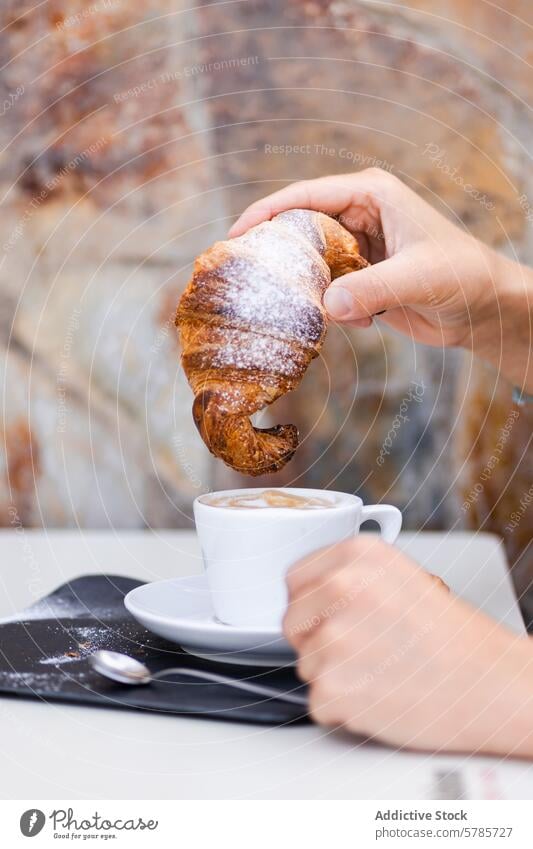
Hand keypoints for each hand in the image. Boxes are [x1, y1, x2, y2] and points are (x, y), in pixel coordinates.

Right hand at [230, 170, 531, 389]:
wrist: (484, 309)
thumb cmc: (462, 277)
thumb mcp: (417, 277)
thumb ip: (373, 289)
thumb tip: (328, 306)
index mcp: (371, 195)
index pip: (306, 196)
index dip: (267, 212)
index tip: (235, 235)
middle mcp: (360, 215)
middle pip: (300, 226)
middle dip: (275, 249)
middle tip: (241, 273)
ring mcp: (358, 248)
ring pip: (311, 260)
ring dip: (297, 282)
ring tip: (271, 301)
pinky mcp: (360, 278)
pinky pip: (325, 287)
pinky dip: (319, 304)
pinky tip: (325, 320)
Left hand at [283, 536, 532, 754]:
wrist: (490, 685)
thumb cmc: (453, 639)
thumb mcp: (404, 577)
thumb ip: (352, 577)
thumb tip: (314, 592)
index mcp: (357, 555)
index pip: (295, 579)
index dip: (314, 604)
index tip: (334, 617)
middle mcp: (340, 588)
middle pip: (292, 622)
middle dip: (317, 639)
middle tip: (362, 649)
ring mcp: (333, 639)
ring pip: (304, 663)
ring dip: (333, 675)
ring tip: (379, 670)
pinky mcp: (333, 687)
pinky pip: (316, 702)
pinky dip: (341, 708)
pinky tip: (377, 694)